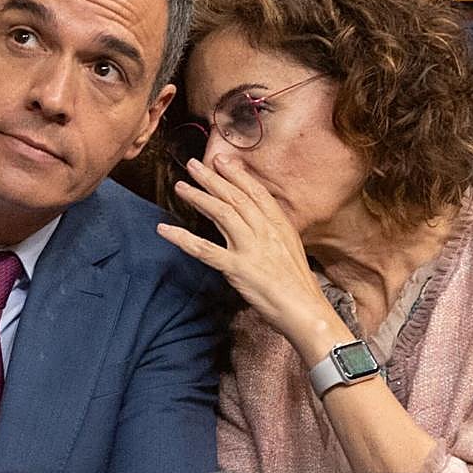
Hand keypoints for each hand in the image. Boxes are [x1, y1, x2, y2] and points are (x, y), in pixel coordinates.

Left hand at [156, 156, 347, 359]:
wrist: (307, 312)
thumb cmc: (299, 286)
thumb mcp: (291, 250)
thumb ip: (273, 232)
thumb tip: (256, 220)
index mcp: (280, 226)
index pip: (256, 192)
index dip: (237, 174)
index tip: (221, 160)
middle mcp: (266, 232)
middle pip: (236, 197)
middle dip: (213, 178)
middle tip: (193, 164)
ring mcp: (252, 249)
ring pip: (222, 214)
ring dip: (199, 197)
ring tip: (181, 186)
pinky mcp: (238, 269)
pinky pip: (205, 250)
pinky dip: (182, 238)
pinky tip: (165, 229)